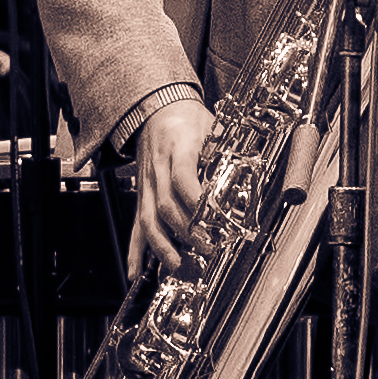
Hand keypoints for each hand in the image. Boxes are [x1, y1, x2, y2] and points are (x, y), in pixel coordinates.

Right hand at [127, 97, 214, 278]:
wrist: (158, 109)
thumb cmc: (187, 119)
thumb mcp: (213, 128)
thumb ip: (225, 153)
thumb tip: (243, 176)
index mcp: (178, 149)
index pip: (184, 179)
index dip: (197, 201)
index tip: (213, 218)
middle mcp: (158, 169)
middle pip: (166, 205)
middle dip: (186, 230)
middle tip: (207, 246)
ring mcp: (147, 184)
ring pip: (148, 219)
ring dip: (162, 245)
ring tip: (176, 264)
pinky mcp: (142, 195)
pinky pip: (135, 225)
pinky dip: (134, 250)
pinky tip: (134, 270)